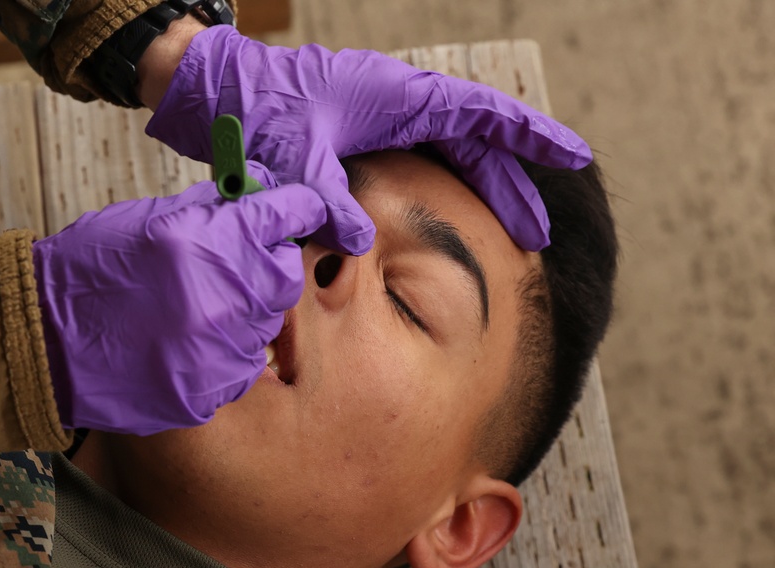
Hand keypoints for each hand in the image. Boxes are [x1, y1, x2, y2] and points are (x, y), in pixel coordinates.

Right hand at [32, 166, 325, 434]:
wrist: (39, 342)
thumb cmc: (87, 272)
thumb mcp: (147, 219)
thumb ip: (210, 209)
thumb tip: (256, 196)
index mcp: (205, 243)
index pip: (285, 215)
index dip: (298, 208)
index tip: (303, 209)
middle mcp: (221, 301)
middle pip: (285, 275)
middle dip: (268, 263)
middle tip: (236, 262)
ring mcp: (215, 354)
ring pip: (265, 324)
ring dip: (244, 310)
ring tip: (195, 307)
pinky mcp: (206, 393)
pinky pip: (241, 366)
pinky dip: (225, 352)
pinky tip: (185, 343)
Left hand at [145, 25, 591, 252]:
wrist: (221, 93)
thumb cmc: (258, 114)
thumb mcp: (294, 161)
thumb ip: (328, 201)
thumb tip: (360, 245)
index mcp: (399, 95)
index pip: (483, 113)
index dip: (531, 136)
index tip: (575, 156)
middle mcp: (402, 101)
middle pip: (476, 143)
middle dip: (511, 188)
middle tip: (537, 238)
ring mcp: (387, 117)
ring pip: (453, 152)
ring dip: (483, 191)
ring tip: (511, 237)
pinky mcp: (369, 133)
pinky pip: (425, 157)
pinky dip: (449, 184)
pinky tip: (458, 214)